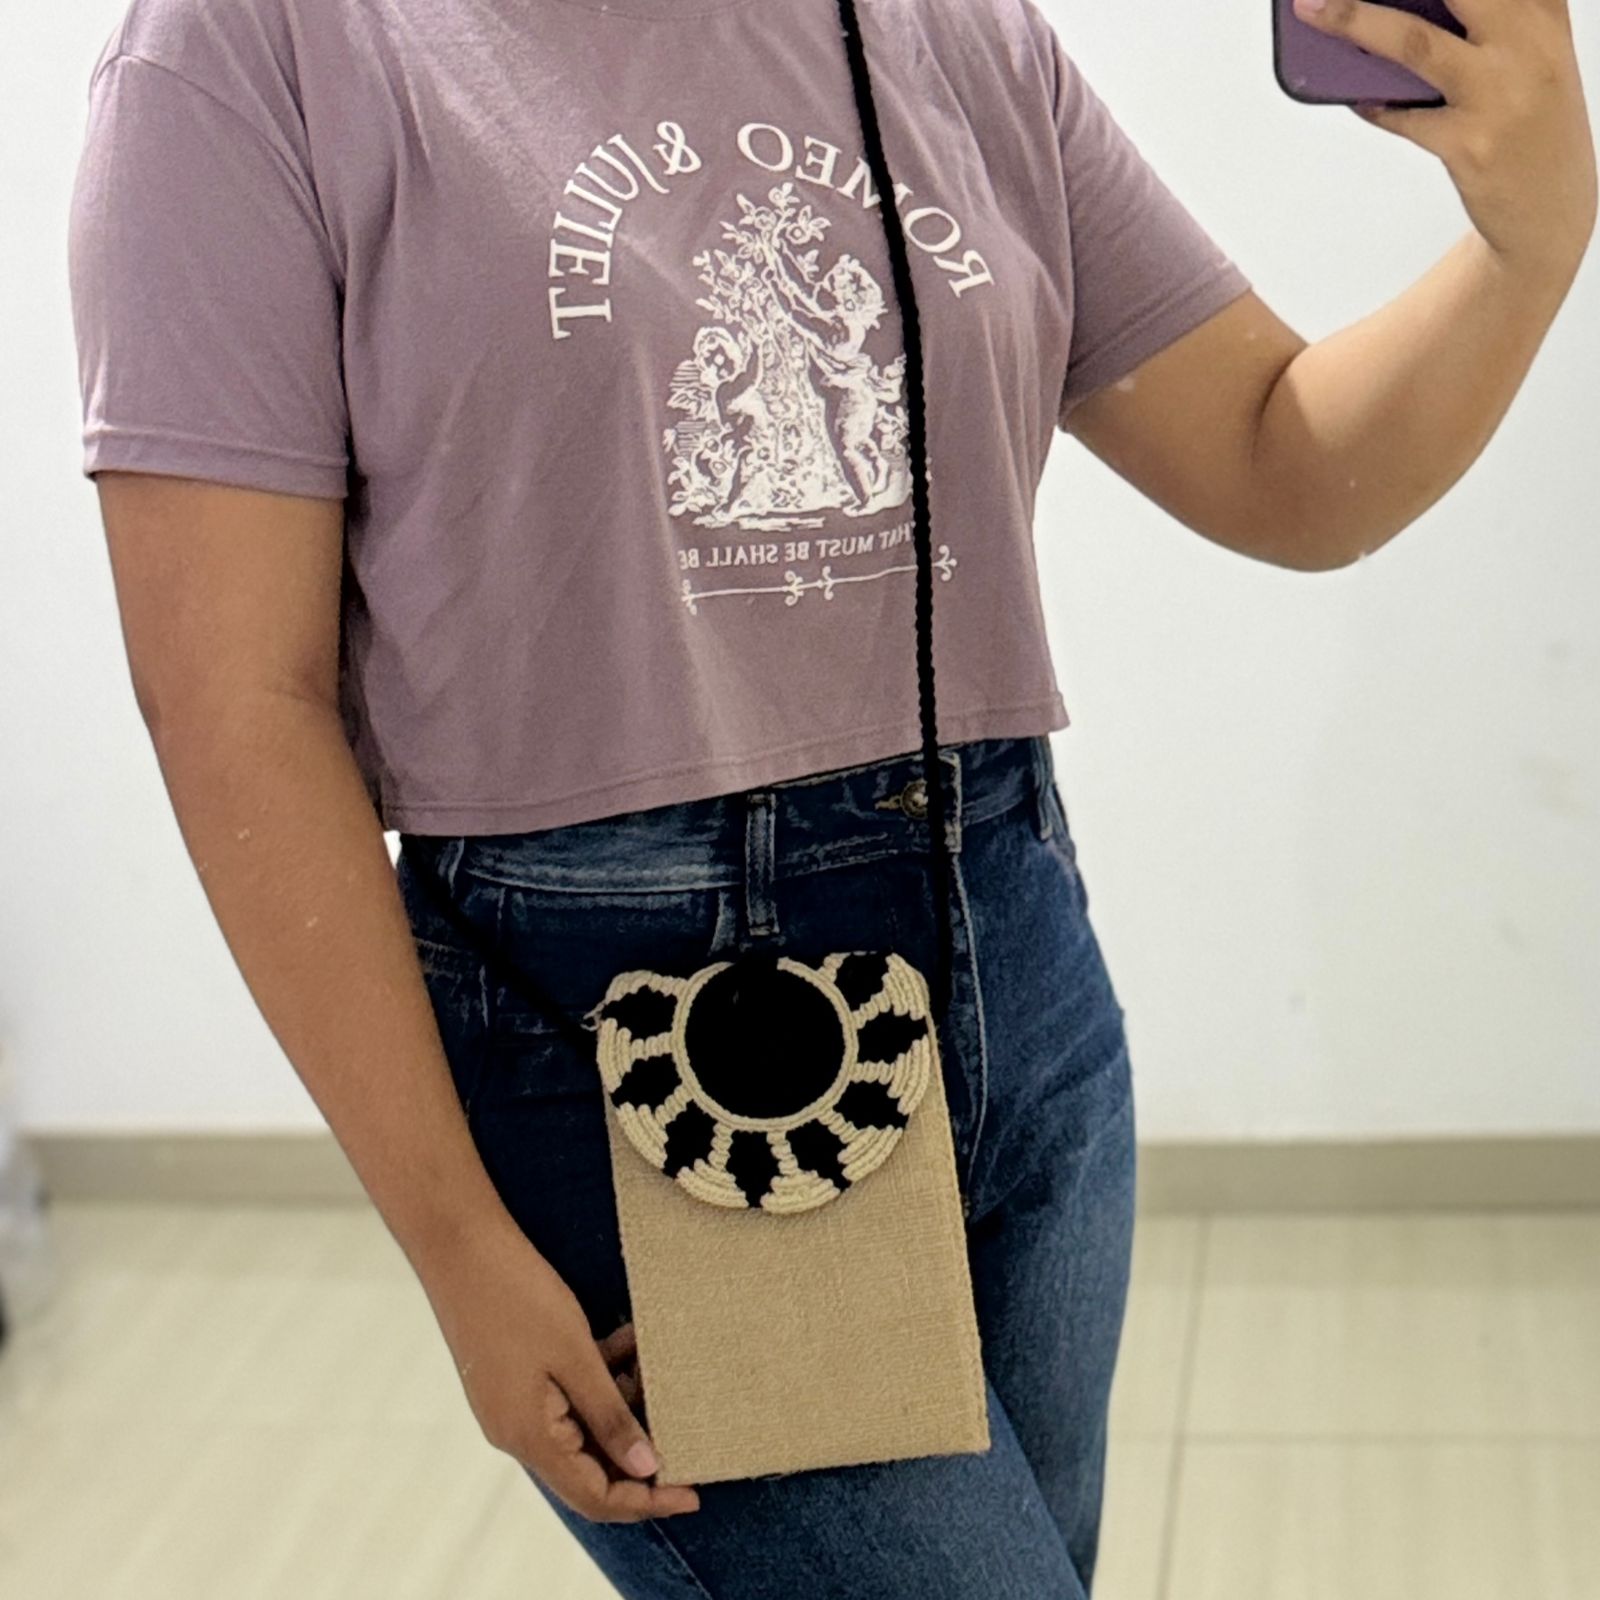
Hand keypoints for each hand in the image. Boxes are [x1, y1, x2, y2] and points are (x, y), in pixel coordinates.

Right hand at [417, 1213, 699, 1522]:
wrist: (458, 1244)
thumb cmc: (515, 1296)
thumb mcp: (574, 1354)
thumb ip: (609, 1414)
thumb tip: (645, 1467)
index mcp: (530, 1437)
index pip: (594, 1496)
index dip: (646, 1501)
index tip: (693, 1493)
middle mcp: (518, 1431)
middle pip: (590, 1466)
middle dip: (640, 1448)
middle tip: (688, 1429)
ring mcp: (515, 1404)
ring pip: (584, 1423)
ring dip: (624, 1401)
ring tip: (659, 1368)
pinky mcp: (516, 1376)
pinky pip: (569, 1392)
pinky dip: (602, 1375)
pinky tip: (629, 1341)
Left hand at [1293, 0, 1596, 279]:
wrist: (1554, 208)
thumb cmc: (1530, 121)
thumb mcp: (1530, 52)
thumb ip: (1490, 17)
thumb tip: (1397, 5)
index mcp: (1542, 11)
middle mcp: (1526, 43)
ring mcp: (1498, 94)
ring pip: (1416, 44)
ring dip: (1356, 22)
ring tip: (1312, 8)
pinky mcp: (1470, 144)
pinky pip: (1402, 116)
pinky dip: (1373, 104)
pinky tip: (1357, 96)